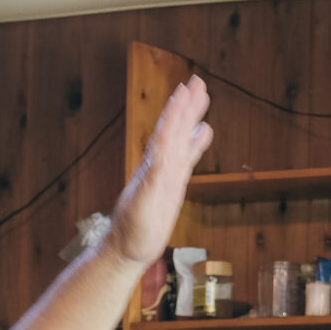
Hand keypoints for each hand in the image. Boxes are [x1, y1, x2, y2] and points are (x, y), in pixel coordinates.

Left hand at [105, 76, 213, 265]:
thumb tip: (161, 153)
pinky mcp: (173, 184)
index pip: (165, 133)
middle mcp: (159, 165)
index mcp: (152, 167)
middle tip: (197, 81)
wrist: (127, 248)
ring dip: (191, 117)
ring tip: (202, 97)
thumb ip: (153, 180)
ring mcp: (166, 173)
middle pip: (174, 129)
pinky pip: (187, 157)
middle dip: (185, 106)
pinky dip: (195, 142)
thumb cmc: (133, 231)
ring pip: (181, 138)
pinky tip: (203, 132)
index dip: (175, 113)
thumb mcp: (142, 206)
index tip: (185, 90)